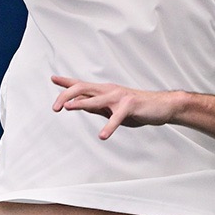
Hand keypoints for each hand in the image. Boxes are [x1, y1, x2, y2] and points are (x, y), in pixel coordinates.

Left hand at [51, 76, 178, 139]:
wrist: (162, 106)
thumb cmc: (138, 108)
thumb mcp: (113, 108)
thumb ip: (97, 107)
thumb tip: (80, 105)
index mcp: (105, 91)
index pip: (82, 85)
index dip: (66, 82)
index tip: (53, 79)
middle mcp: (110, 91)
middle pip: (83, 88)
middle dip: (66, 95)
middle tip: (55, 108)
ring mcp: (119, 97)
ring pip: (96, 99)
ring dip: (81, 103)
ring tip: (68, 108)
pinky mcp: (130, 106)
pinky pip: (117, 117)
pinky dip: (109, 126)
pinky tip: (102, 135)